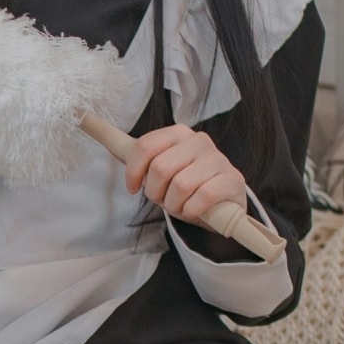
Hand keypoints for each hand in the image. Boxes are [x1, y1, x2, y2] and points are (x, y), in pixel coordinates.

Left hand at [124, 124, 246, 225]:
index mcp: (179, 133)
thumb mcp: (162, 171)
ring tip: (180, 205)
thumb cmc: (186, 186)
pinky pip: (202, 197)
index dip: (133, 171)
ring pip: (180, 185)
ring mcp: (218, 159)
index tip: (133, 188)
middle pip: (160, 168)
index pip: (146, 145)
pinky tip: (194, 210)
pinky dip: (192, 210)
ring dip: (174, 204)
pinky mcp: (232, 180)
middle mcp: (199, 141)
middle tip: (163, 199)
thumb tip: (111, 145)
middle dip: (155, 192)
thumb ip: (142, 159)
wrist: (221, 205)